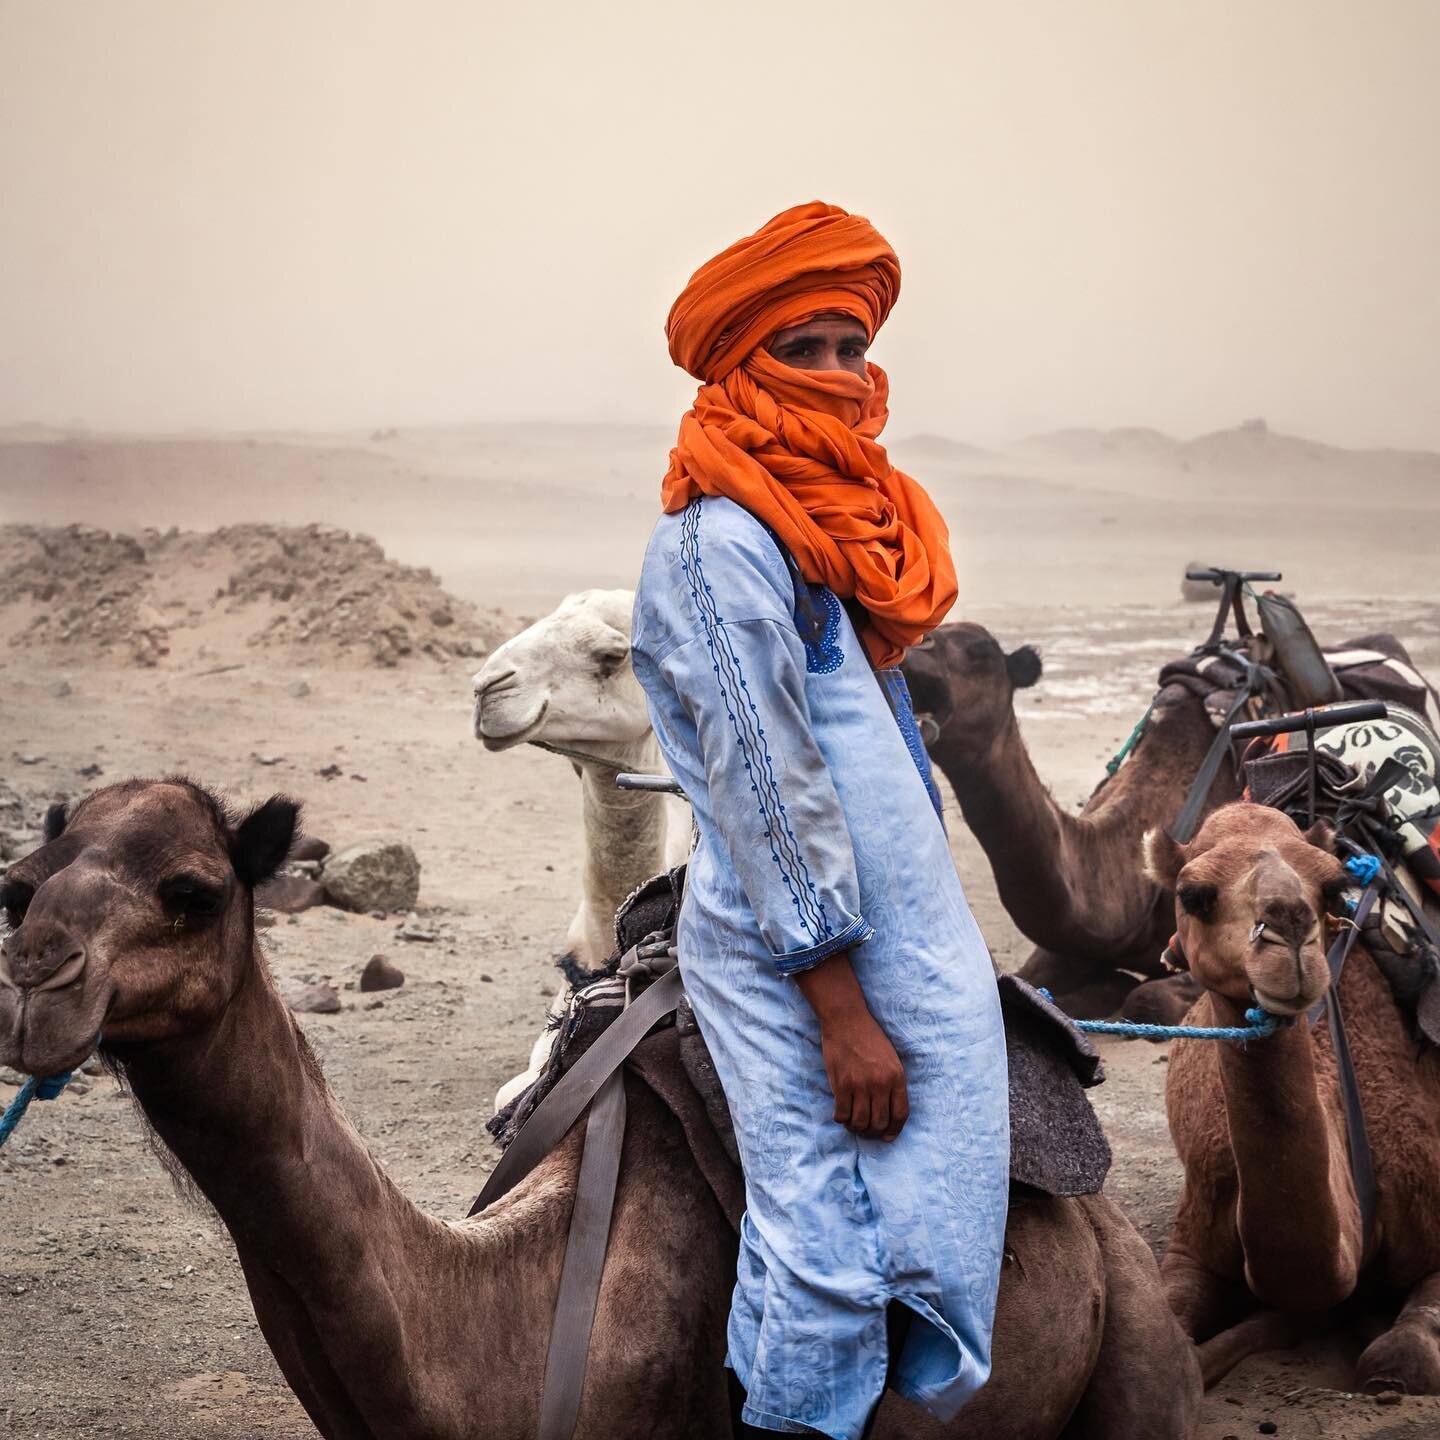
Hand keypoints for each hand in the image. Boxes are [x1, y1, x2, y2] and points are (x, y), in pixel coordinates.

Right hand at [794, 954, 908, 1140]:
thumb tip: (888, 1112)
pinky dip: (841, 1119)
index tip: (887, 1136)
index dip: (894, 1130)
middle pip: (879, 1122)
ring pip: (860, 1122)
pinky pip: (842, 1114)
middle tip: (866, 1129)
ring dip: (856, 1128)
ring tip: (853, 1123)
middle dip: (873, 1132)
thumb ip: (892, 1083)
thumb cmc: (870, 1038)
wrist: (847, 1020)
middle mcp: (880, 1084)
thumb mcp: (892, 1059)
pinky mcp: (841, 1084)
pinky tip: (841, 1114)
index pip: (900, 1115)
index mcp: (896, 1077)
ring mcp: (860, 1085)